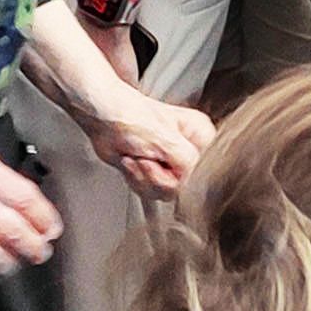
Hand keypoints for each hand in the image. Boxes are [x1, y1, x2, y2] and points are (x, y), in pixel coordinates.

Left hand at [79, 94, 211, 201]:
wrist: (103, 120)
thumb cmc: (130, 117)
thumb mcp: (165, 141)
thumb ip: (189, 164)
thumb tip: (197, 185)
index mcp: (200, 137)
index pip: (207, 172)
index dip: (186, 176)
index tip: (168, 169)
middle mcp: (189, 151)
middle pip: (185, 186)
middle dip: (157, 177)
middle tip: (146, 159)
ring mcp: (172, 164)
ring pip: (167, 192)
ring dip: (143, 178)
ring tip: (137, 158)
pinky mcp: (156, 173)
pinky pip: (152, 192)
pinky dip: (136, 180)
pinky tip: (131, 163)